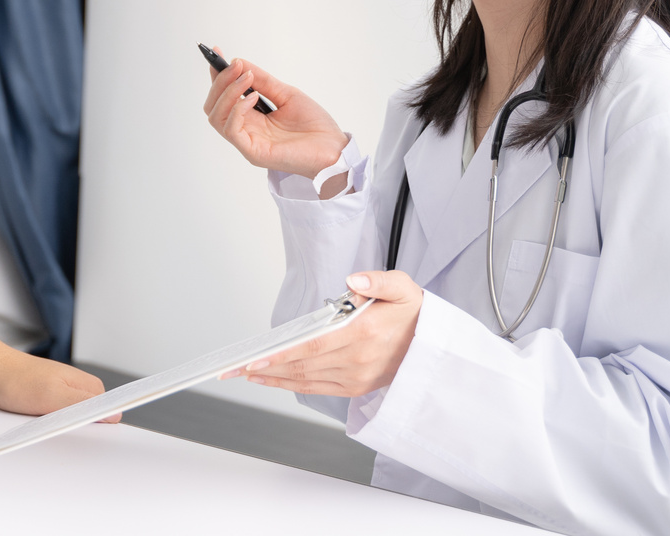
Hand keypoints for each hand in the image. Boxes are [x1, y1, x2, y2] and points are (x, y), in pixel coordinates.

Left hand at [0, 337, 120, 422]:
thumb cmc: (16, 380)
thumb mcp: (53, 396)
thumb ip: (84, 404)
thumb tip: (114, 414)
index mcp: (86, 384)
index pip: (108, 411)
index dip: (100, 426)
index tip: (85, 434)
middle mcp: (77, 387)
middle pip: (90, 418)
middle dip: (77, 428)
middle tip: (57, 429)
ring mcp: (62, 392)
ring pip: (71, 420)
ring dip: (59, 426)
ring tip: (42, 424)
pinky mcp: (48, 399)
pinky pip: (55, 417)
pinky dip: (46, 423)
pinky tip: (35, 424)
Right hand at [202, 47, 348, 179]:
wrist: (334, 149)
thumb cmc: (314, 125)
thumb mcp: (286, 94)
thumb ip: (262, 81)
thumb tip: (239, 62)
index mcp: (251, 118)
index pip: (223, 96)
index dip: (218, 75)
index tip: (217, 53)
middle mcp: (245, 130)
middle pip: (213, 106)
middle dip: (220, 81)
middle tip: (235, 65)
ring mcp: (247, 142)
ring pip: (216, 116)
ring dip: (227, 92)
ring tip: (246, 78)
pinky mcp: (253, 153)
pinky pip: (231, 130)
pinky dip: (237, 110)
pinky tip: (253, 98)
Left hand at [220, 271, 423, 396]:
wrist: (434, 345)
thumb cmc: (414, 313)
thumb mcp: (403, 287)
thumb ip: (378, 281)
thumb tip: (354, 281)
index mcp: (364, 334)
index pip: (313, 345)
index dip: (283, 354)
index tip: (257, 356)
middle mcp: (358, 360)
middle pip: (303, 365)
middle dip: (266, 367)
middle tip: (236, 367)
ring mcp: (357, 377)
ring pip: (306, 380)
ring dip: (273, 378)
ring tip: (246, 373)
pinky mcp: (357, 387)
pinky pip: (317, 388)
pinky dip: (291, 386)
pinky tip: (273, 379)